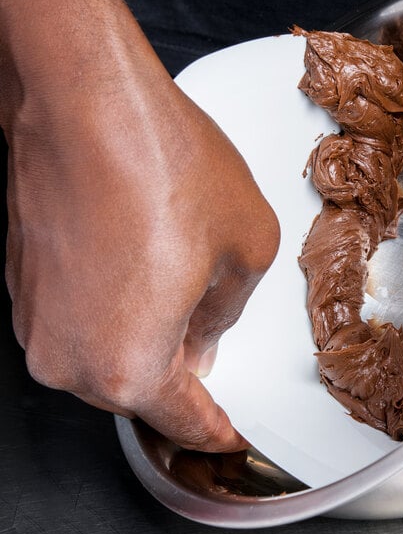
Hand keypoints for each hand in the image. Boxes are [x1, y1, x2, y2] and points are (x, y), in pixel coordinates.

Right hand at [0, 0, 279, 450]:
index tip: (232, 434)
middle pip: (143, 395)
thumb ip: (228, 313)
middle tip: (218, 368)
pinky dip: (117, 315)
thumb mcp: (246, 248)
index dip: (216, 430)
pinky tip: (144, 278)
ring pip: (109, 358)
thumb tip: (206, 337)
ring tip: (183, 308)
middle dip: (184, 385)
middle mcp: (69, 358)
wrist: (87, 99)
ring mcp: (38, 322)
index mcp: (129, 365)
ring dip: (149, 343)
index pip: (184, 422)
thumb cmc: (164, 165)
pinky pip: (83, 323)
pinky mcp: (25, 285)